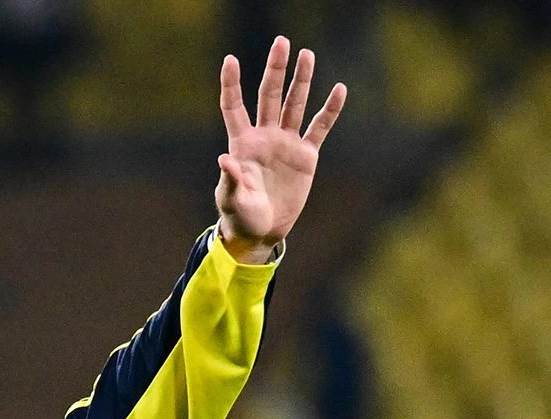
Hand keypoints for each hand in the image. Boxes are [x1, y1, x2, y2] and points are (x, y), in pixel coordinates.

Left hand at [216, 36, 346, 263]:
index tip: (230, 60)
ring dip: (301, 81)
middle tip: (282, 42)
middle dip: (275, 70)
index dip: (231, 84)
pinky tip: (338, 89)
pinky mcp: (306, 156)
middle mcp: (264, 137)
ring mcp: (286, 143)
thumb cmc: (240, 215)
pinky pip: (319, 128)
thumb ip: (231, 180)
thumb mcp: (232, 200)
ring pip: (295, 105)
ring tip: (307, 54)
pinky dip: (329, 110)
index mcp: (241, 144)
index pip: (234, 106)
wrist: (262, 230)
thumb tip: (225, 159)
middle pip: (269, 96)